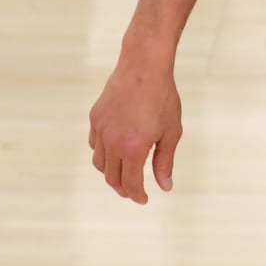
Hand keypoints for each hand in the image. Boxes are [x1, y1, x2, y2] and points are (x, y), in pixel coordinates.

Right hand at [87, 56, 182, 203]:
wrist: (144, 66)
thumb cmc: (163, 98)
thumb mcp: (171, 131)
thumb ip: (165, 161)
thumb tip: (165, 187)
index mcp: (133, 148)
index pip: (131, 183)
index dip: (137, 195)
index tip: (144, 199)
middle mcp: (113, 142)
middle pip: (112, 177)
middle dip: (123, 188)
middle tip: (134, 191)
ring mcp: (101, 130)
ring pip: (99, 163)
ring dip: (111, 172)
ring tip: (124, 172)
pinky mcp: (95, 118)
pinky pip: (94, 144)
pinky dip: (103, 153)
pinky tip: (114, 150)